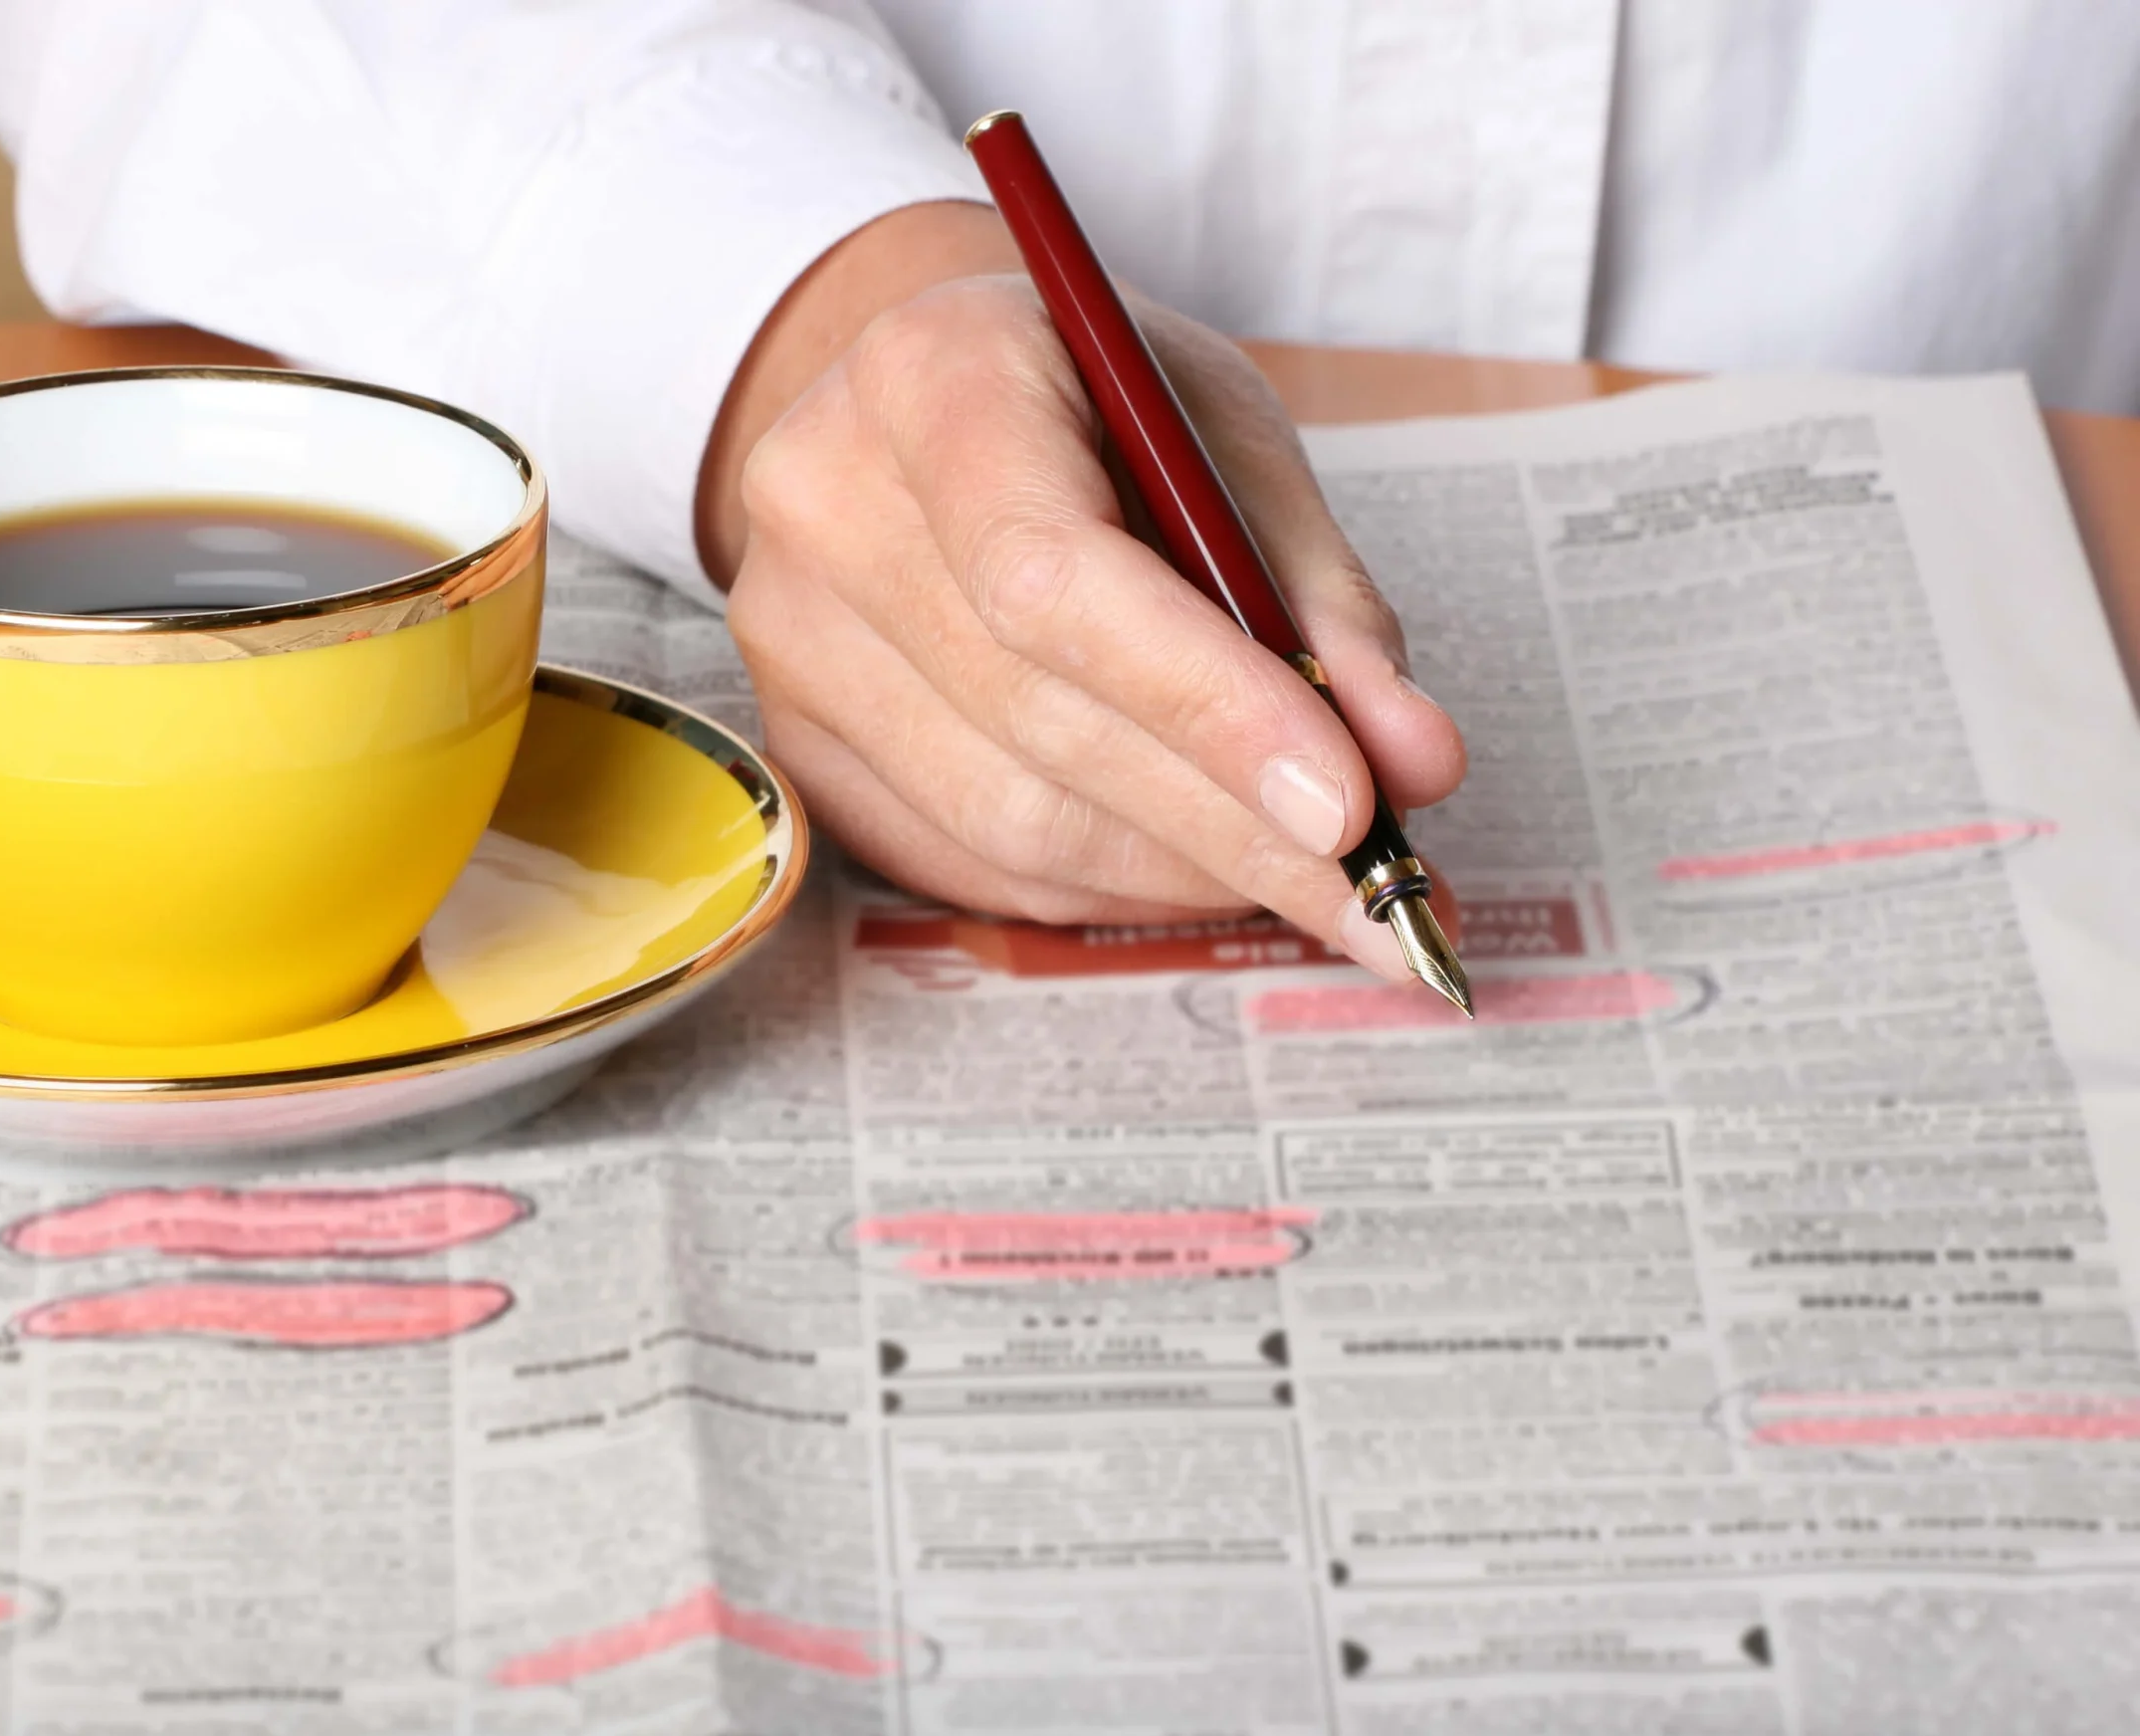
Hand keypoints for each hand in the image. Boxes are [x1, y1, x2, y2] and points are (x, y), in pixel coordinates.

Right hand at [696, 204, 1467, 978]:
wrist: (926, 406)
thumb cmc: (1087, 405)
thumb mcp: (1223, 438)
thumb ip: (1318, 596)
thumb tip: (1414, 763)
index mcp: (933, 373)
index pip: (1053, 576)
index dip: (1205, 705)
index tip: (1348, 806)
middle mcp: (825, 503)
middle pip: (1041, 718)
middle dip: (1236, 826)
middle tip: (1387, 896)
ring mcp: (787, 637)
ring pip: (1008, 820)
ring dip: (1187, 871)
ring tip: (1317, 885)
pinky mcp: (797, 746)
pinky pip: (972, 863)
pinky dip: (1111, 885)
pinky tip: (1199, 865)